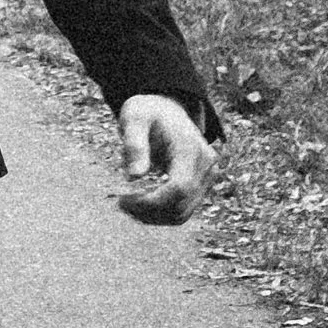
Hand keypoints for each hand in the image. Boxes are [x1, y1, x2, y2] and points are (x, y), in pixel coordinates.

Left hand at [116, 92, 210, 223]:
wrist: (168, 110)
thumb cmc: (148, 112)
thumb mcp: (134, 119)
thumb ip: (134, 144)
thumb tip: (135, 177)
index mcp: (190, 147)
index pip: (179, 187)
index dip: (151, 202)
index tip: (123, 200)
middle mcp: (206, 164)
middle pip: (180, 205)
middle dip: (147, 211)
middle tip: (120, 203)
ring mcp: (207, 177)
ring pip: (181, 214)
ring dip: (152, 217)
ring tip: (127, 205)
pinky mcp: (201, 186)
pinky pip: (182, 211)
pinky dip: (160, 215)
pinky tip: (139, 205)